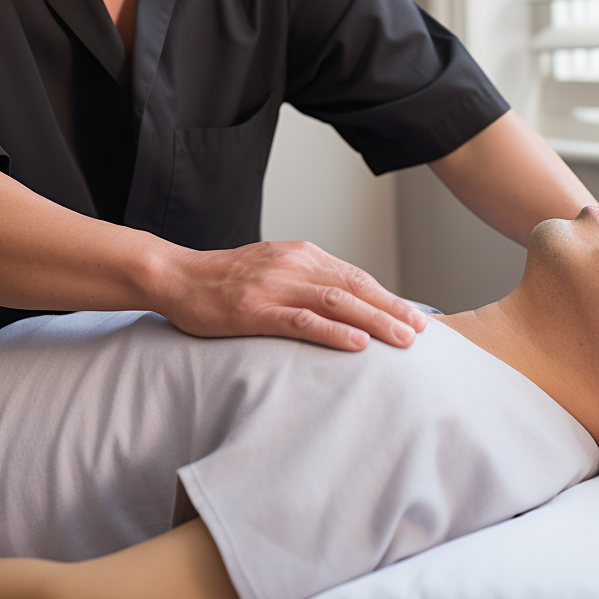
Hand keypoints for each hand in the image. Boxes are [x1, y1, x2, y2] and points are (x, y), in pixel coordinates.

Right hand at [155, 240, 427, 350]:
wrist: (178, 276)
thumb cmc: (226, 280)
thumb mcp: (273, 269)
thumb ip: (306, 281)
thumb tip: (345, 304)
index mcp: (302, 255)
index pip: (355, 276)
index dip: (387, 297)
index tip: (413, 316)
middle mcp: (294, 265)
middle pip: (354, 287)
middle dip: (392, 309)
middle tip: (420, 332)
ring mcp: (275, 286)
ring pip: (337, 302)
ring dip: (374, 321)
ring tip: (401, 340)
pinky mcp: (255, 310)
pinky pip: (302, 321)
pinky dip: (333, 332)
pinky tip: (356, 344)